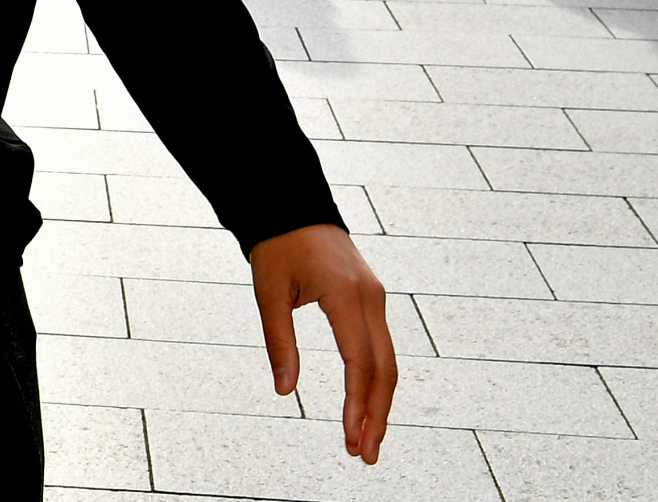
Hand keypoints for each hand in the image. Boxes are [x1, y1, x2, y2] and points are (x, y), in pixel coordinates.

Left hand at [250, 223, 395, 462]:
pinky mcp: (372, 298)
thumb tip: (284, 389)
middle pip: (384, 368)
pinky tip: (368, 404)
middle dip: (376, 415)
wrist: (293, 204)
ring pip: (388, 361)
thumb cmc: (278, 244)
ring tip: (368, 439)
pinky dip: (378, 379)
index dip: (356, 404)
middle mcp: (370, 297)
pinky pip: (382, 346)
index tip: (349, 437)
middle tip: (365, 453)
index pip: (359, 361)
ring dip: (380, 402)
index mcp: (345, 294)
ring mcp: (376, 297)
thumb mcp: (269, 291)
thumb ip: (279, 341)